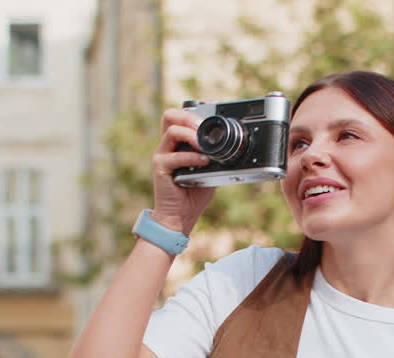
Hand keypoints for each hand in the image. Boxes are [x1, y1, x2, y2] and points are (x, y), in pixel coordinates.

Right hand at [149, 107, 216, 234]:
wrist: (181, 216)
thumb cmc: (194, 194)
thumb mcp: (211, 170)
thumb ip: (216, 156)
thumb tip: (234, 146)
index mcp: (179, 143)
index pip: (181, 116)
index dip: (195, 108)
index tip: (213, 106)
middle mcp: (168, 145)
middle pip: (170, 115)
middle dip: (189, 115)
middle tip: (204, 126)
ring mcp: (162, 154)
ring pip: (171, 130)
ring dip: (191, 134)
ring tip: (205, 144)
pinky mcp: (160, 167)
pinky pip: (174, 156)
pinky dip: (191, 157)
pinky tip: (204, 161)